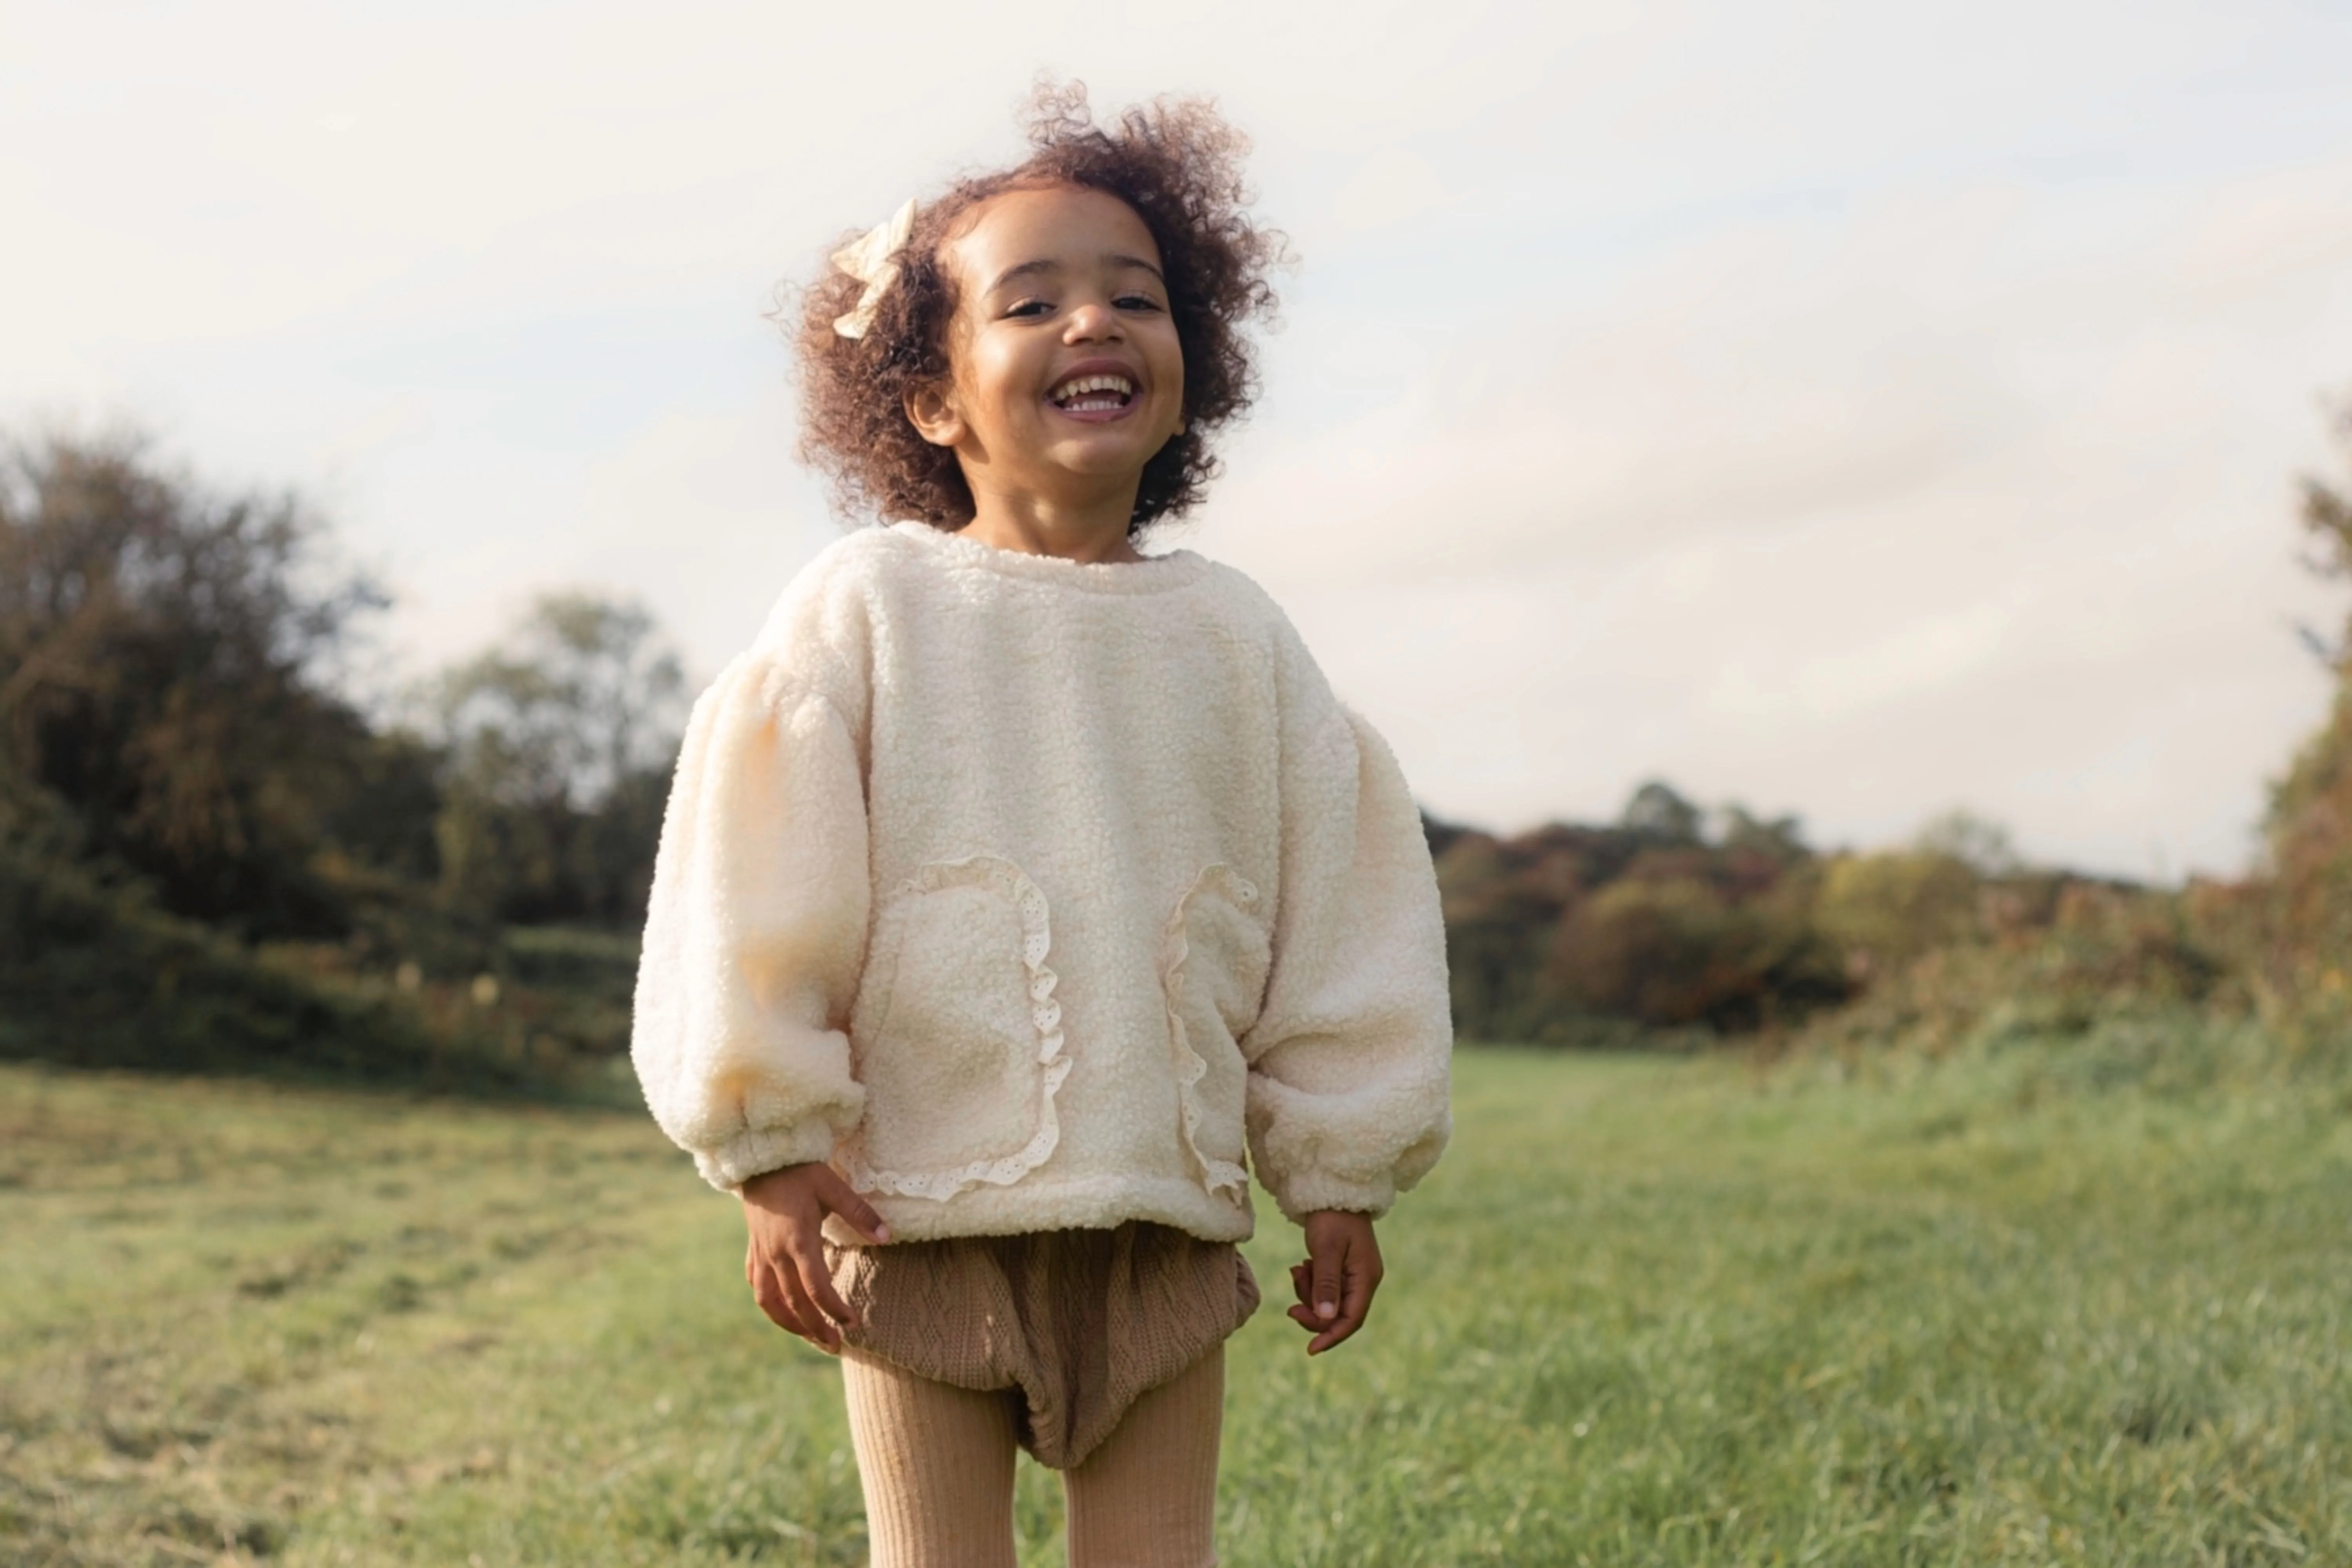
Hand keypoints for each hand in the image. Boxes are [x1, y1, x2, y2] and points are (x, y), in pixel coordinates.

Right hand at [740, 1162, 889, 1350]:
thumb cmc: (800, 1171)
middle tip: (835, 1345)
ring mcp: (761, 1254)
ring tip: (811, 1337)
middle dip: (815, 1328)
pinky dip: (771, 1306)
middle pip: (794, 1303)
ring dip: (790, 1324)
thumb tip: (887, 1235)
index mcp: (798, 1240)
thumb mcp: (833, 1186)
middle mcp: (776, 1253)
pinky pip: (758, 1287)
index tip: (852, 1321)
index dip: (834, 1308)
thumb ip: (860, 1213)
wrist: (761, 1160)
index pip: (816, 1287)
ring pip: (771, 1302)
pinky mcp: (753, 1251)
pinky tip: (783, 1312)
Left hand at [1286, 1210, 1382, 1355]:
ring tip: (1297, 1270)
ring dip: (1308, 1293)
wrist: (1333, 1189)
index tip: (1310, 1349)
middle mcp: (1364, 1280)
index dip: (1331, 1337)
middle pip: (1338, 1315)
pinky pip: (1325, 1288)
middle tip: (1290, 1304)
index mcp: (1366, 1278)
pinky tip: (1301, 1266)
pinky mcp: (1343, 1269)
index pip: (1351, 1320)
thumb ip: (1326, 1284)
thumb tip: (1325, 1318)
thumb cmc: (1332, 1217)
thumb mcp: (1326, 1250)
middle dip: (1313, 1311)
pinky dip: (1310, 1283)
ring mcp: (1355, 1275)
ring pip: (1328, 1303)